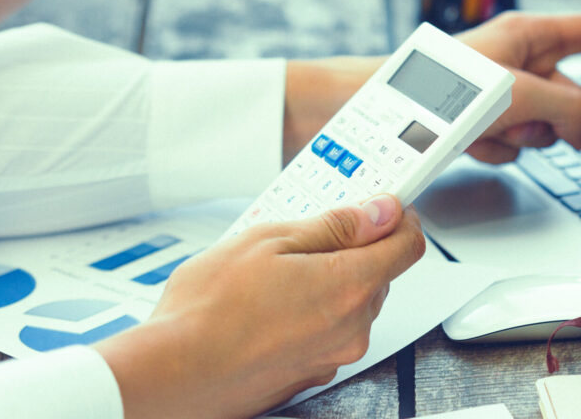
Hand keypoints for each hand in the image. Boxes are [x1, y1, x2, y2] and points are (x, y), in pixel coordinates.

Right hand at [94, 195, 424, 418]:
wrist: (173, 374)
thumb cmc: (210, 310)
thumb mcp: (270, 241)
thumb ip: (335, 226)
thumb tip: (378, 213)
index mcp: (350, 286)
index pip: (408, 246)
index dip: (398, 220)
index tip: (382, 207)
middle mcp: (352, 327)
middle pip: (378, 274)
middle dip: (352, 250)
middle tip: (305, 236)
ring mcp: (333, 355)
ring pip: (352, 304)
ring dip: (328, 282)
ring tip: (274, 273)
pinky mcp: (312, 374)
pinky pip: (328, 331)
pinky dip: (311, 314)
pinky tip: (270, 305)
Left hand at [456, 11, 580, 162]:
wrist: (386, 117)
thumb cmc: (442, 88)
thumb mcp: (522, 92)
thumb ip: (570, 107)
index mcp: (530, 35)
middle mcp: (518, 60)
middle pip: (572, 96)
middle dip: (556, 118)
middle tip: (522, 118)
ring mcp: (501, 93)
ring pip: (543, 128)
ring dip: (520, 137)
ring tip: (485, 127)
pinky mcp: (481, 120)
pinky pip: (512, 144)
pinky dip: (495, 149)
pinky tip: (469, 142)